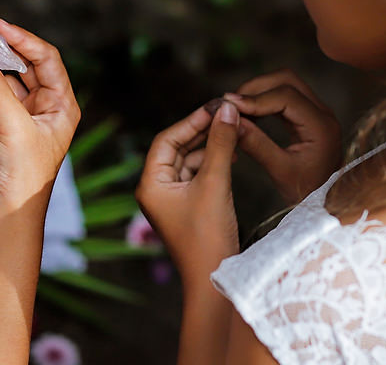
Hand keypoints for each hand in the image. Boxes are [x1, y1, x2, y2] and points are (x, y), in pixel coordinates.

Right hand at [0, 20, 80, 224]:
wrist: (8, 217)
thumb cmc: (22, 176)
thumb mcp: (8, 124)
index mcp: (63, 105)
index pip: (46, 57)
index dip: (22, 38)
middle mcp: (50, 109)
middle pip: (22, 69)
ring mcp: (30, 120)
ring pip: (4, 86)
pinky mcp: (10, 131)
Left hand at [136, 102, 241, 284]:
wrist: (215, 279)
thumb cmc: (209, 237)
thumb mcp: (215, 184)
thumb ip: (220, 144)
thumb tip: (227, 110)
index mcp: (150, 183)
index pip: (167, 139)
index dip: (191, 120)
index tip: (216, 106)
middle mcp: (156, 188)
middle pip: (178, 147)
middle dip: (203, 130)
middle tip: (228, 113)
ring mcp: (172, 198)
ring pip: (190, 160)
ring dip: (211, 145)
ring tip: (235, 130)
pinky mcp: (189, 205)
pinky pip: (199, 174)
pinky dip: (214, 161)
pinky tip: (233, 152)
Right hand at [226, 70, 341, 204]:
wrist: (327, 202)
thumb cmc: (306, 192)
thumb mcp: (280, 172)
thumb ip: (257, 145)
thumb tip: (232, 121)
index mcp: (321, 126)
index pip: (286, 96)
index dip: (255, 98)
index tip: (229, 105)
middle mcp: (323, 113)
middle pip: (287, 80)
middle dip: (256, 87)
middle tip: (231, 104)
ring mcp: (317, 112)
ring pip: (285, 83)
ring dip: (259, 91)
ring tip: (237, 108)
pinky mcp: (309, 116)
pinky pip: (285, 96)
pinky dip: (264, 99)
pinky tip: (249, 114)